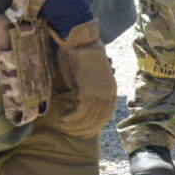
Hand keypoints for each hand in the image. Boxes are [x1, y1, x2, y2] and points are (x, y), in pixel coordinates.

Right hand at [47, 18, 115, 137]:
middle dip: (84, 130)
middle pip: (98, 120)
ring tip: (64, 126)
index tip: (83, 132)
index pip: (105, 116)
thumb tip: (78, 104)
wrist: (81, 41)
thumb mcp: (85, 77)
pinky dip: (72, 118)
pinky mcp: (90, 91)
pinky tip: (64, 119)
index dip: (94, 126)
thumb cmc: (81, 54)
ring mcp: (100, 93)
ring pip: (89, 118)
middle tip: (71, 133)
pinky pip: (81, 111)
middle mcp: (108, 94)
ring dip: (76, 125)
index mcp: (110, 90)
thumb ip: (84, 91)